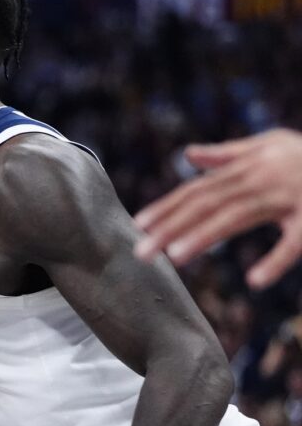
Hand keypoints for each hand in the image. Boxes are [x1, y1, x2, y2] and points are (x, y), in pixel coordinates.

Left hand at [134, 129, 301, 288]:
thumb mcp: (271, 145)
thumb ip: (229, 153)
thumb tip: (188, 155)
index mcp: (249, 166)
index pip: (198, 189)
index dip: (168, 207)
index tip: (139, 225)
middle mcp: (262, 179)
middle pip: (207, 204)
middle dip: (171, 228)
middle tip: (140, 252)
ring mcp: (289, 196)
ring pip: (238, 218)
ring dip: (205, 237)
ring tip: (175, 257)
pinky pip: (294, 242)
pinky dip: (277, 260)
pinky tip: (256, 281)